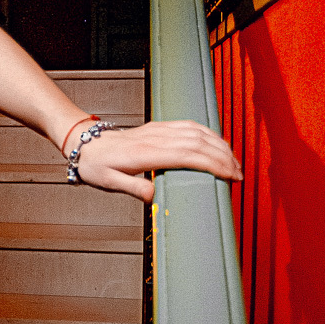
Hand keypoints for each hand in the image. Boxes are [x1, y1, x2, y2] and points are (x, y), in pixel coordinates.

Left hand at [74, 120, 242, 203]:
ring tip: (234, 162)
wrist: (85, 143)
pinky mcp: (160, 126)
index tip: (230, 176)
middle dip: (224, 157)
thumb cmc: (96, 164)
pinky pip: (190, 126)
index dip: (214, 165)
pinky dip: (209, 134)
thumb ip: (133, 188)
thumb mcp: (109, 182)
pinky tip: (218, 143)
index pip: (189, 155)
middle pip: (200, 143)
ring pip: (198, 132)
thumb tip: (154, 197)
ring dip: (220, 145)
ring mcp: (159, 129)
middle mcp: (156, 138)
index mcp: (146, 152)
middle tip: (239, 175)